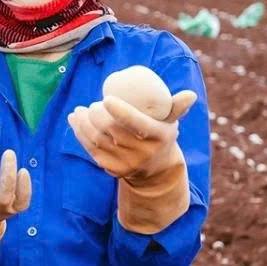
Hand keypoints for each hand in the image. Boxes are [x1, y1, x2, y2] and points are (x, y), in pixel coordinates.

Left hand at [67, 90, 196, 233]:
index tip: (106, 98)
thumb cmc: (160, 136)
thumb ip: (176, 107)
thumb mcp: (170, 123)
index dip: (119, 111)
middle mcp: (142, 153)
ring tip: (80, 110)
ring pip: (97, 139)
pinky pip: (91, 149)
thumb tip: (190, 94)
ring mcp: (126, 163)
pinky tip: (76, 120)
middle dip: (96, 114)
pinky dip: (80, 133)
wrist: (155, 171)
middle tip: (93, 105)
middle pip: (111, 130)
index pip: (136, 123)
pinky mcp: (112, 169)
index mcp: (158, 136)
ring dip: (84, 122)